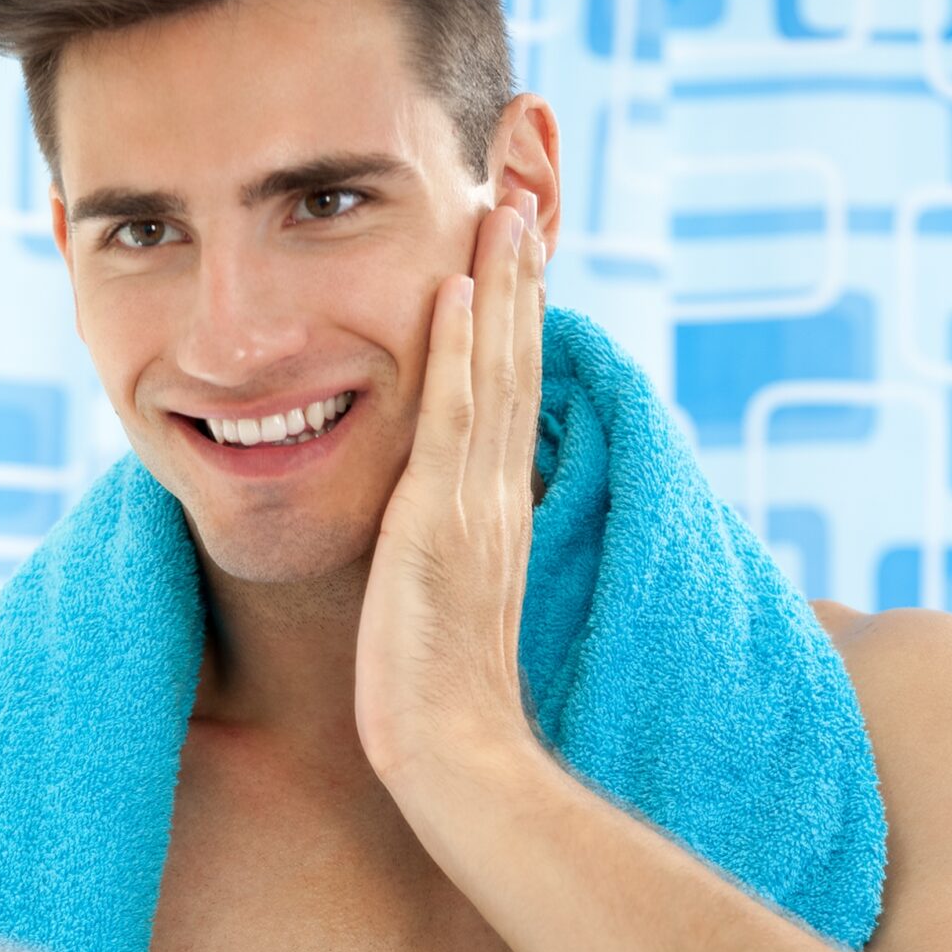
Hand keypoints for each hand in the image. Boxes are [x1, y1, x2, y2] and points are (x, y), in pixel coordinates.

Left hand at [354, 193, 544, 805]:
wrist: (455, 755)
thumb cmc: (442, 706)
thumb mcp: (447, 608)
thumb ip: (446, 560)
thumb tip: (432, 545)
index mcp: (500, 513)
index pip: (510, 398)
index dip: (515, 325)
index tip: (515, 259)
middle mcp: (499, 495)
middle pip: (515, 366)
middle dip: (518, 281)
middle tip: (519, 196)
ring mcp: (476, 504)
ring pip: (493, 372)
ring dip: (497, 286)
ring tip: (500, 208)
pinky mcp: (441, 521)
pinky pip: (451, 415)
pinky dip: (457, 348)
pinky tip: (454, 287)